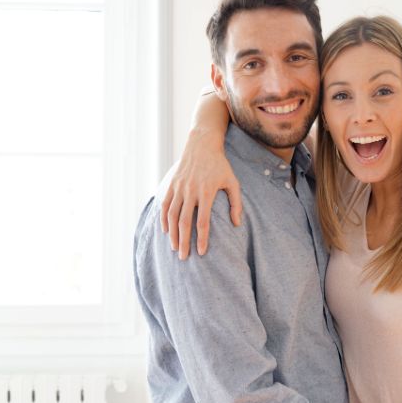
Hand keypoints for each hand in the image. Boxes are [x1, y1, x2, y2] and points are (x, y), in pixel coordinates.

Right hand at [160, 128, 241, 258]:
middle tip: (184, 257)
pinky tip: (166, 231)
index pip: (203, 222)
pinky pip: (165, 205)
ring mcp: (179, 188)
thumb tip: (237, 224)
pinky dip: (164, 219)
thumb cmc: (220, 165)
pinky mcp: (172, 185)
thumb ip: (236, 203)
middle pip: (185, 222)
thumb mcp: (233, 182)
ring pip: (173, 216)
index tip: (202, 252)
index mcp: (206, 192)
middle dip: (184, 242)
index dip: (202, 239)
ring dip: (172, 234)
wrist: (202, 145)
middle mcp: (190, 191)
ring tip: (175, 248)